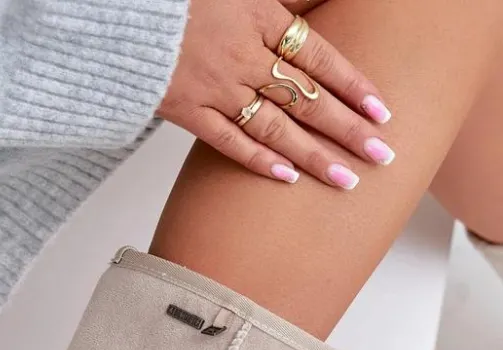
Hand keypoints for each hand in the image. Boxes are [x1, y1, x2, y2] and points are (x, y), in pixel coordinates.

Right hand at [157, 0, 393, 187]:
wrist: (120, 14)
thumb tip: (320, 0)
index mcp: (259, 16)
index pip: (320, 56)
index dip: (353, 85)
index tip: (381, 112)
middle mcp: (244, 56)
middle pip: (307, 98)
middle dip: (348, 129)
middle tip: (382, 156)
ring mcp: (215, 87)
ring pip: (276, 126)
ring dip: (314, 155)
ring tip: (346, 179)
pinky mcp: (186, 111)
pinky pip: (229, 141)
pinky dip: (259, 160)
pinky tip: (287, 178)